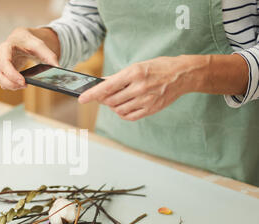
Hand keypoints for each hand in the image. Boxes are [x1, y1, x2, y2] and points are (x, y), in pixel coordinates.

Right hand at [0, 27, 59, 90]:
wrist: (21, 39)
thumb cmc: (29, 41)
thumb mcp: (40, 46)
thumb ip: (50, 56)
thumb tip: (59, 69)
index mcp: (6, 47)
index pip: (4, 62)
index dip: (12, 74)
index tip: (23, 81)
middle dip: (11, 83)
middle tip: (25, 85)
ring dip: (10, 85)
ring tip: (24, 84)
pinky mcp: (1, 71)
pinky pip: (1, 81)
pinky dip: (10, 85)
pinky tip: (20, 83)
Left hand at [78, 56, 194, 120]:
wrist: (182, 75)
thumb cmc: (158, 68)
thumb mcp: (137, 66)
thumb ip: (118, 77)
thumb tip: (100, 84)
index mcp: (134, 73)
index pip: (107, 86)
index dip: (92, 94)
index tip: (81, 99)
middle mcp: (139, 87)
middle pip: (111, 100)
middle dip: (104, 99)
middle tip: (105, 95)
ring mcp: (146, 100)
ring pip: (119, 109)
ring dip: (114, 106)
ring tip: (119, 98)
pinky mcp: (151, 109)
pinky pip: (129, 116)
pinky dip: (123, 113)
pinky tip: (125, 106)